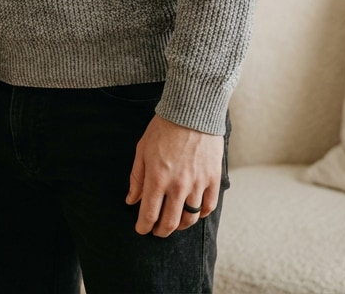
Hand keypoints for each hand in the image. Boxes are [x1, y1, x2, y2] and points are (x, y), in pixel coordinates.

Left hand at [125, 114, 223, 235]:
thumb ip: (137, 177)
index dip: (143, 226)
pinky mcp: (213, 179)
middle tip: (156, 231)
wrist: (191, 112)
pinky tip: (193, 213)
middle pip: (170, 222)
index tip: (141, 230)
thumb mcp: (142, 150)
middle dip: (161, 231)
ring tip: (174, 224)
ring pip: (190, 219)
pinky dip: (200, 214)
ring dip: (180, 226)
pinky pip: (209, 207)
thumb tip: (131, 200)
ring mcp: (198, 184)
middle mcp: (178, 186)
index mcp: (157, 178)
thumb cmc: (163, 129)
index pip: (149, 214)